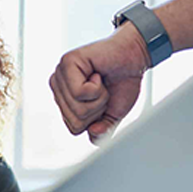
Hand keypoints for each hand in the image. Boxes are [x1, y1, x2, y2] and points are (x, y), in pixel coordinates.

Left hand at [49, 22, 149, 142]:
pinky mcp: (67, 63)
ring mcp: (60, 75)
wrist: (135, 57)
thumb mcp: (112, 114)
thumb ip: (102, 130)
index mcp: (64, 100)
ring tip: (100, 81)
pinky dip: (96, 87)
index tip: (102, 101)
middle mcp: (58, 88)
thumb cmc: (121, 82)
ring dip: (98, 97)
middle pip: (75, 120)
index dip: (95, 120)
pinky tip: (97, 73)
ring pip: (77, 108)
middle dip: (97, 109)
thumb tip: (94, 134)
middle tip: (103, 90)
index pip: (73, 128)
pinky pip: (80, 92)